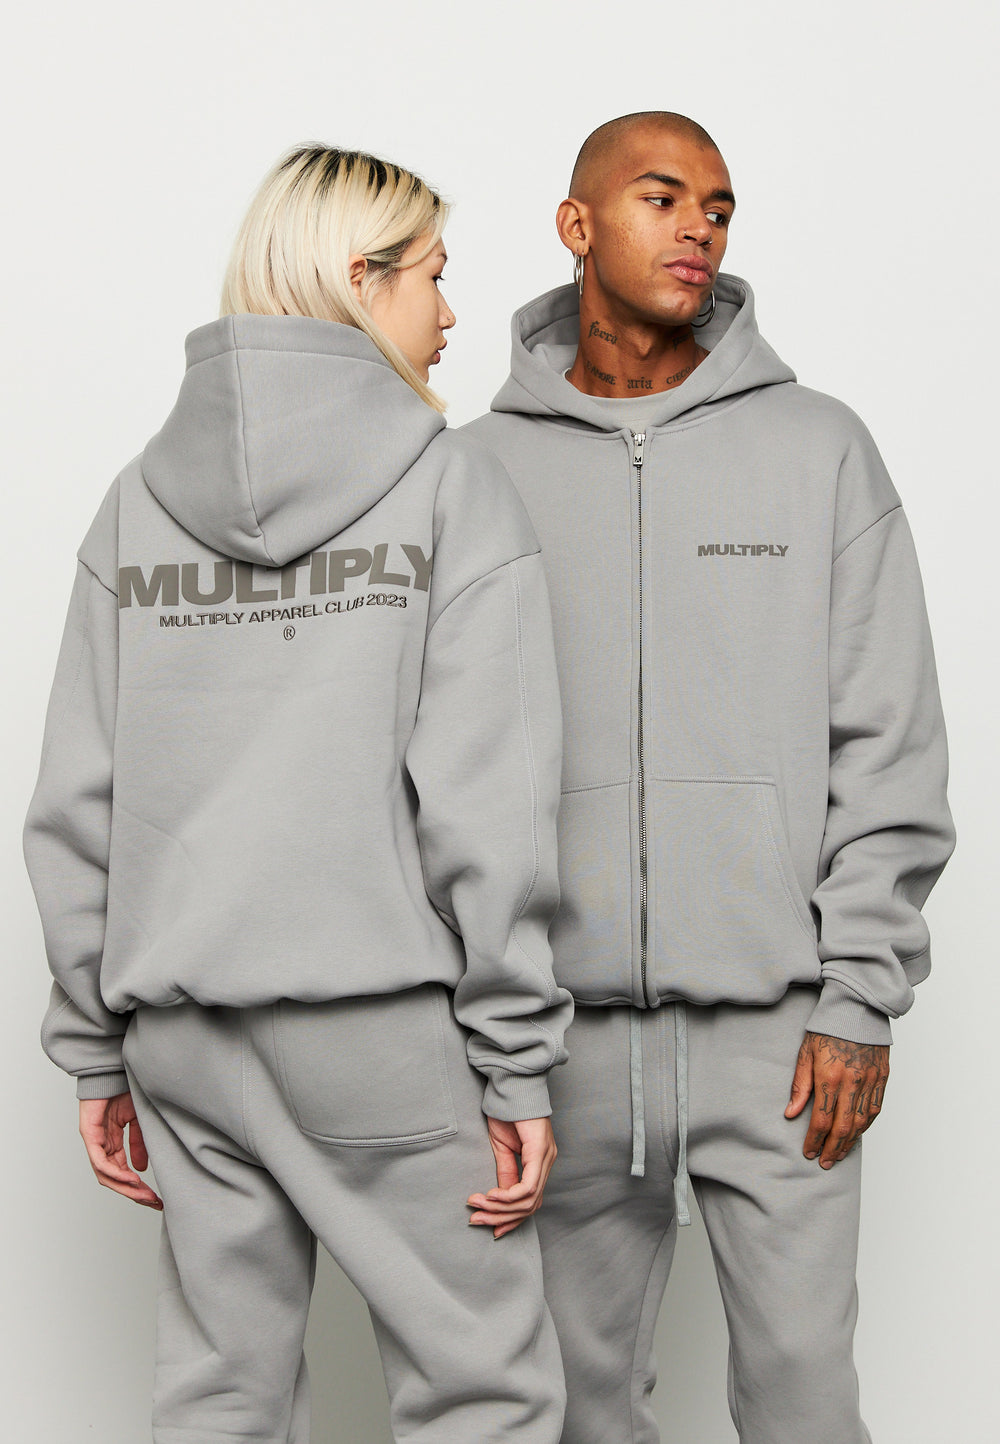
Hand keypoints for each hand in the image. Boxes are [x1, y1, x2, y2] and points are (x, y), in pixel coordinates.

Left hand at [79, 1093, 162, 1208]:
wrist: (114, 1069)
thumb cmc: (124, 1089)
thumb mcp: (139, 1120)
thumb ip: (139, 1144)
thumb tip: (141, 1169)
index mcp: (112, 1143)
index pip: (122, 1172)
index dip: (138, 1187)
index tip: (155, 1197)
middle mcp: (101, 1145)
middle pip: (114, 1179)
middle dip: (134, 1194)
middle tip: (153, 1202)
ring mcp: (94, 1141)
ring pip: (106, 1175)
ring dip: (126, 1188)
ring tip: (145, 1195)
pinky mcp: (89, 1134)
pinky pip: (101, 1161)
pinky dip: (117, 1172)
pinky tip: (133, 1179)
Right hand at [466, 1117, 556, 1238]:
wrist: (511, 1085)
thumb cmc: (507, 1111)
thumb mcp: (502, 1147)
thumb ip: (505, 1172)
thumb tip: (501, 1199)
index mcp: (540, 1162)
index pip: (531, 1201)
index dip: (512, 1219)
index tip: (492, 1229)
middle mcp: (547, 1161)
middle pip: (530, 1206)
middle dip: (502, 1218)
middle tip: (477, 1220)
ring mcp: (546, 1156)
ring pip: (529, 1200)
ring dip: (501, 1209)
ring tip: (478, 1207)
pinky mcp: (540, 1151)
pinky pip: (528, 1186)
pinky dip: (508, 1196)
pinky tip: (491, 1195)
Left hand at [785, 1032, 888, 1168]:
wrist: (857, 1007)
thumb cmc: (827, 1028)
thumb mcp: (806, 1053)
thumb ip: (800, 1086)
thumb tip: (791, 1113)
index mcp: (830, 1076)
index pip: (822, 1119)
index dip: (815, 1140)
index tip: (808, 1152)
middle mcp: (853, 1082)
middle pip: (844, 1127)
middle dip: (832, 1149)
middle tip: (824, 1162)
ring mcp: (871, 1081)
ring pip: (861, 1122)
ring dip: (850, 1142)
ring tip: (838, 1154)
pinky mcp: (882, 1077)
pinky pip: (875, 1109)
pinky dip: (865, 1126)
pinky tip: (857, 1134)